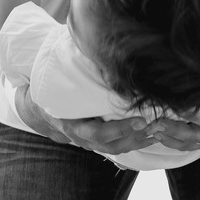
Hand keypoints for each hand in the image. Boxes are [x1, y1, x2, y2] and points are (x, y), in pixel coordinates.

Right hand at [15, 85, 159, 153]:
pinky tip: (152, 134)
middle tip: (156, 125)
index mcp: (72, 124)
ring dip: (139, 141)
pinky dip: (136, 140)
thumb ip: (84, 73)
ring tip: (159, 131)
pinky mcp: (98, 141)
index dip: (120, 129)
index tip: (140, 120)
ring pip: (117, 148)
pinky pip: (119, 145)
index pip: (99, 133)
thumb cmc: (56, 89)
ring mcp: (90, 142)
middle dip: (136, 137)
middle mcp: (81, 137)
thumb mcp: (66, 82)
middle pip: (112, 145)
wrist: (41, 106)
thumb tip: (98, 51)